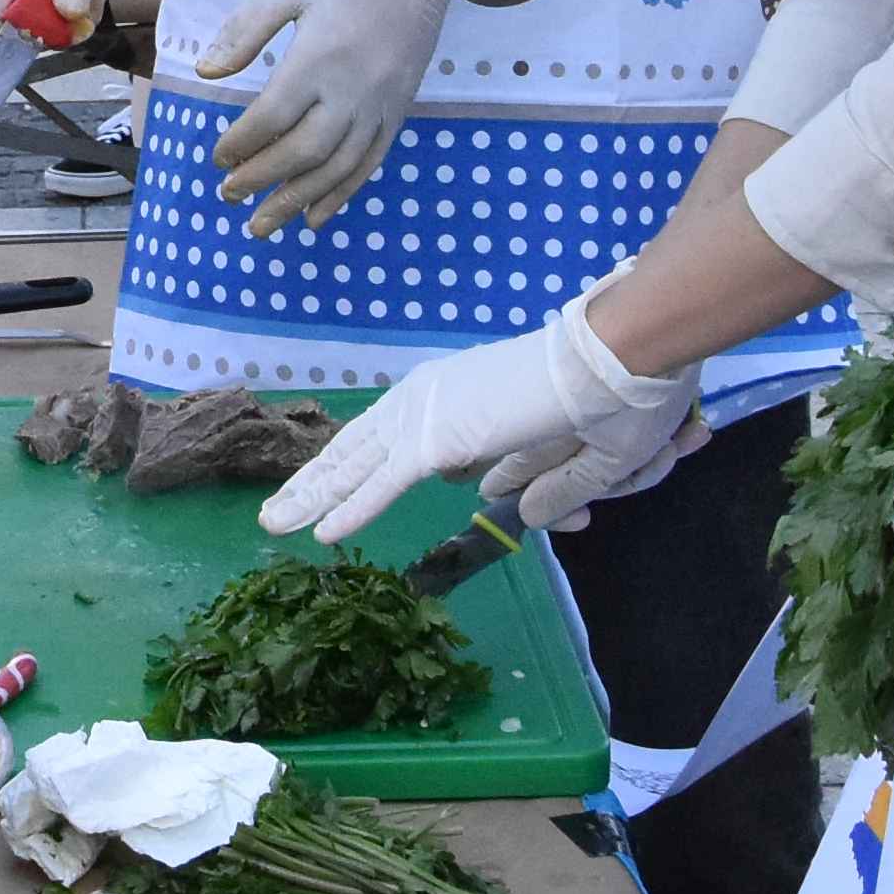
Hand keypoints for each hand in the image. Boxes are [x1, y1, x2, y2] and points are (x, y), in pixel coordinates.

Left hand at [203, 0, 471, 234]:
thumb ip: (245, 29)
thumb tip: (206, 73)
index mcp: (320, 54)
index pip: (272, 118)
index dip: (240, 144)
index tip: (216, 157)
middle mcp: (355, 88)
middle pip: (304, 152)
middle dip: (262, 180)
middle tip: (228, 195)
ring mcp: (382, 103)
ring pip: (338, 168)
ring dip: (298, 201)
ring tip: (263, 225)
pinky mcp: (399, 109)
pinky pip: (370, 162)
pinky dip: (342, 194)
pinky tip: (315, 217)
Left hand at [264, 298, 690, 545]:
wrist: (619, 359)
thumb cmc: (613, 397)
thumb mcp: (578, 453)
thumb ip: (544, 482)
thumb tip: (512, 507)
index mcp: (465, 394)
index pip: (404, 438)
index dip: (371, 470)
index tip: (342, 496)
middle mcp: (435, 397)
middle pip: (361, 447)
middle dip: (318, 480)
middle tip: (279, 506)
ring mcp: (430, 415)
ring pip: (355, 463)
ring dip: (313, 495)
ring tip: (274, 521)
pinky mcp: (437, 441)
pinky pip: (380, 484)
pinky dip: (349, 509)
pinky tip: (319, 535)